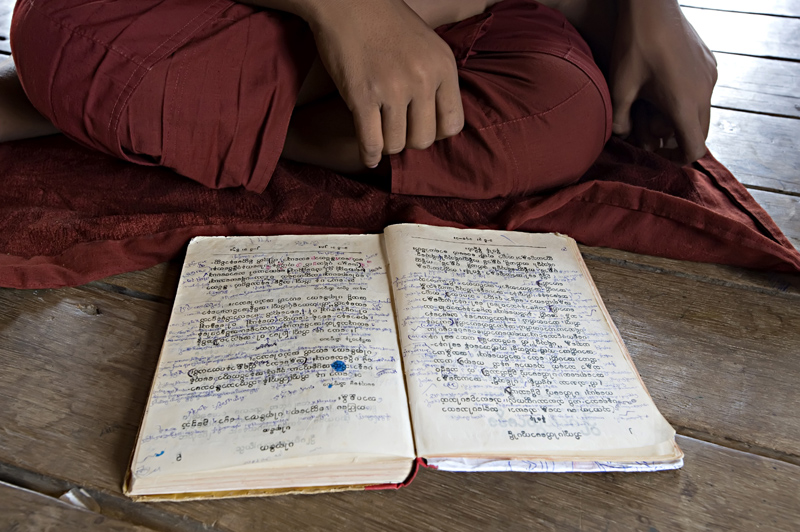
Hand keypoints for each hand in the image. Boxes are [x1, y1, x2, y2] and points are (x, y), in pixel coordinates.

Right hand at [307, 0, 463, 166]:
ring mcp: (392, 89)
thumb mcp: (428, 45)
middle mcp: (422, 79)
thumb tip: (439, 123)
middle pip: (423, 140)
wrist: (347, 2)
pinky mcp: (362, 96)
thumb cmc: (386, 24)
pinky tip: (368, 155)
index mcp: (442, 66)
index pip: (452, 124)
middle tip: (397, 130)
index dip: (436, 132)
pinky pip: (371, 143)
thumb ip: (437, 80)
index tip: (421, 127)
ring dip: (387, 144)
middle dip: (409, 140)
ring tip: (379, 133)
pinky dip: (369, 155)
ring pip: (396, 144)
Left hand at [609, 0, 716, 163]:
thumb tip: (620, 138)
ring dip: (685, 120)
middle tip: (657, 140)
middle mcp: (704, 93)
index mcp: (683, 104)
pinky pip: (705, 91)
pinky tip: (668, 92)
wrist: (651, 6)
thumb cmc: (633, 47)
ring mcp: (711, 76)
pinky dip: (690, 101)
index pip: (693, 147)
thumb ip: (620, 119)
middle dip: (680, 140)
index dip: (679, 159)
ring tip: (660, 115)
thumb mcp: (620, 88)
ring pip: (704, 112)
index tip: (661, 156)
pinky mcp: (710, 63)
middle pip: (700, 133)